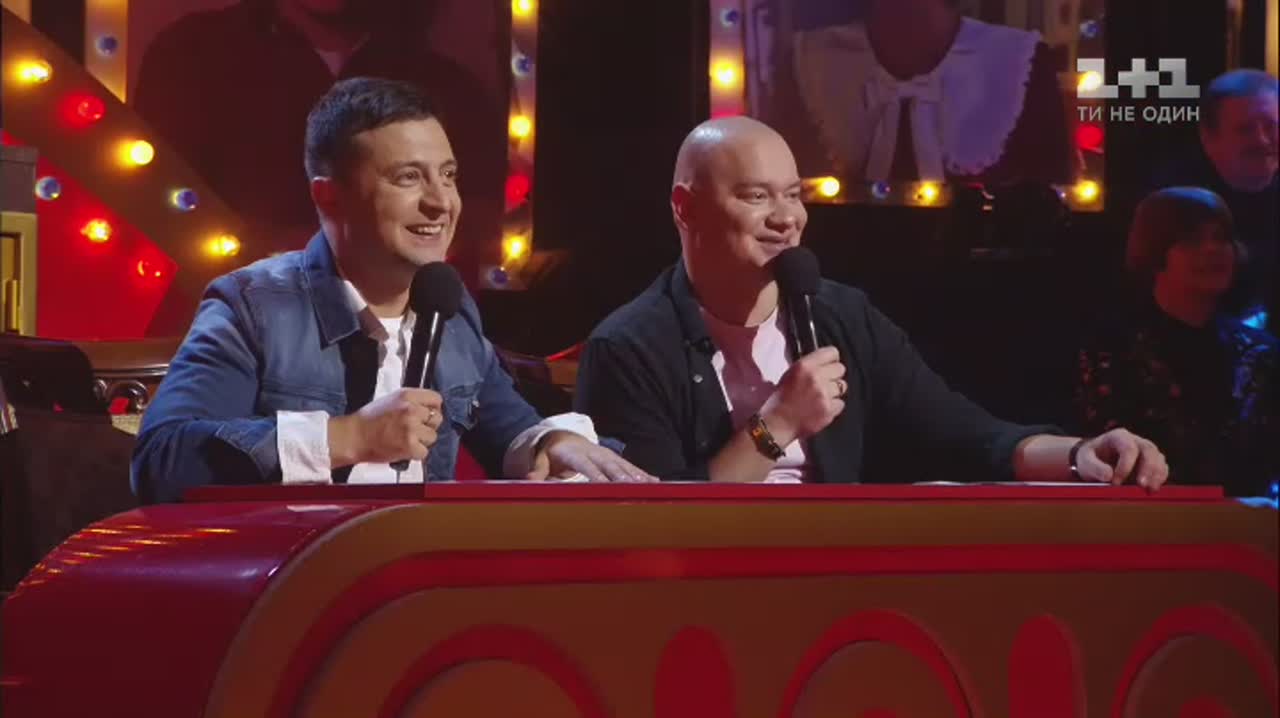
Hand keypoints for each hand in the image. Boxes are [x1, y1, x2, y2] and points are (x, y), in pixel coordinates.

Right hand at [328, 388, 443, 466]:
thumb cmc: (367, 420)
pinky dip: (415, 454)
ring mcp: (411, 427)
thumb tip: (427, 408)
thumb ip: (411, 402)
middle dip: (427, 426)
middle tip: (414, 430)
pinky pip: (424, 452)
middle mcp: (411, 410)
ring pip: (432, 436)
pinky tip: (403, 448)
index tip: (428, 415)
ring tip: (405, 439)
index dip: (433, 409)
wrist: (353, 436)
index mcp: (407, 396)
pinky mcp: (410, 445)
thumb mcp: (390, 400)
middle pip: (437, 418)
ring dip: (422, 441)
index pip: (436, 399)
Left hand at [526, 432, 658, 481]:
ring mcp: (605, 454)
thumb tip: (529, 481)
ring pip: (623, 465)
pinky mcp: (612, 458)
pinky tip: (655, 483)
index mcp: (575, 453)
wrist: (559, 437)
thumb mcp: (538, 460)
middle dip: (623, 478)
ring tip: (651, 487)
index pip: (588, 467)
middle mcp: (594, 452)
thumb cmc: (548, 453)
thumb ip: (535, 471)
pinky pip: (629, 466)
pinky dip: (642, 474)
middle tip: (636, 490)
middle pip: (610, 466)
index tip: (608, 488)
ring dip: (637, 476)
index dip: (598, 478)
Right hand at [759, 346, 846, 444]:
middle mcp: (816, 378)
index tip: (830, 365)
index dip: (832, 360)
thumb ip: (809, 367)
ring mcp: (824, 394)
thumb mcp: (790, 375)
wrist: (777, 423)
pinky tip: (821, 408)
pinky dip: (833, 407)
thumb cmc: (780, 400)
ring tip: (821, 397)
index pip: (832, 352)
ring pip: (842, 386)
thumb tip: (826, 364)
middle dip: (834, 375)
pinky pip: (841, 403)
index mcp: (804, 366)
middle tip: (825, 383)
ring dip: (834, 392)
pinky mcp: (829, 410)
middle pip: (840, 369)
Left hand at [1075, 428, 1168, 489]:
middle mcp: (1135, 441)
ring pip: (1158, 458)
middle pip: (1149, 450)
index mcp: (1118, 437)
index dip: (1125, 466)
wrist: (1094, 462)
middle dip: (1147, 468)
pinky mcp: (1151, 463)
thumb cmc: (1089, 459)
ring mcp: (1145, 452)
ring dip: (1157, 474)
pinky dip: (1160, 478)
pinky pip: (1161, 468)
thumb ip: (1094, 467)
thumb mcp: (1085, 461)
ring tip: (1150, 489)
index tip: (1115, 483)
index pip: (1128, 448)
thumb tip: (1109, 475)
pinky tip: (1153, 489)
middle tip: (1141, 485)